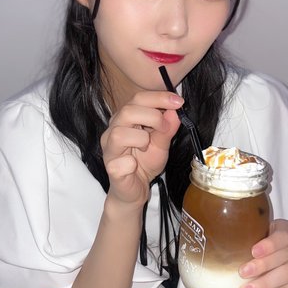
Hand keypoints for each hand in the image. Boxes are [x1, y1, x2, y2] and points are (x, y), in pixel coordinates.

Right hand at [101, 90, 181, 207]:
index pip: (138, 99)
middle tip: (165, 128)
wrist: (135, 189)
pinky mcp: (110, 169)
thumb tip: (175, 110)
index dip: (158, 98)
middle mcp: (113, 131)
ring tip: (146, 147)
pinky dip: (131, 163)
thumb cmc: (144, 162)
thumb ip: (167, 128)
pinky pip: (119, 162)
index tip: (178, 102)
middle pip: (127, 111)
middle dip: (152, 116)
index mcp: (124, 120)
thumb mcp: (161, 143)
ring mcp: (109, 150)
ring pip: (119, 134)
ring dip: (141, 139)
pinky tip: (135, 165)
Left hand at [238, 219, 287, 287]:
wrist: (287, 256)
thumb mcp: (261, 234)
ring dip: (265, 285)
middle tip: (242, 273)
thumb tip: (221, 244)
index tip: (253, 252)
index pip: (283, 235)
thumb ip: (250, 237)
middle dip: (263, 267)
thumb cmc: (268, 244)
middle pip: (284, 257)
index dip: (269, 244)